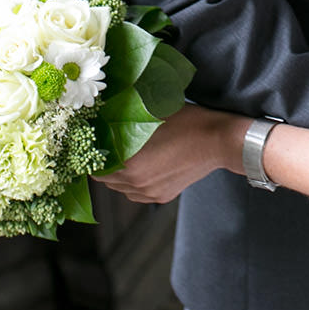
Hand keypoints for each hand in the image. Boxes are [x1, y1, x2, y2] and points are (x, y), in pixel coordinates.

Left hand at [95, 103, 245, 205]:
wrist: (219, 141)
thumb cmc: (188, 122)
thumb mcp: (152, 112)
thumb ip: (124, 117)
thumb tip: (103, 112)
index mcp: (130, 162)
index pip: (94, 164)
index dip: (90, 153)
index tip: (91, 142)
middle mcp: (136, 182)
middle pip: (104, 178)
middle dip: (102, 163)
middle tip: (105, 146)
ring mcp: (149, 193)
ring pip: (119, 188)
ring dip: (117, 174)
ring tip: (125, 155)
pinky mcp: (161, 197)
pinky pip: (136, 193)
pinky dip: (133, 181)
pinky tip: (143, 165)